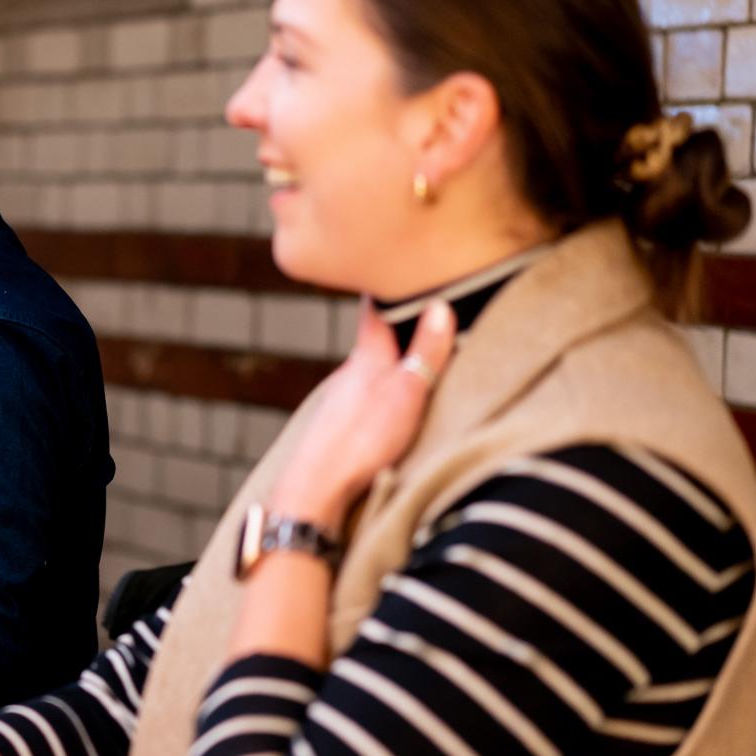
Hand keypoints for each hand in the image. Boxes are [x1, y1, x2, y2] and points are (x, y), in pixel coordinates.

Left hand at [268, 299, 456, 527]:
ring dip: (388, 367)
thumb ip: (425, 352)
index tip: (398, 269)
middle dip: (395, 331)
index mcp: (366, 357)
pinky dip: (378, 395)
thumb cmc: (361, 439)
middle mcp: (347, 374)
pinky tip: (385, 409)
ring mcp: (339, 401)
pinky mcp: (336, 428)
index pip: (376, 312)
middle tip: (420, 314)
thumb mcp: (407, 392)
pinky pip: (362, 401)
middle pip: (373, 343)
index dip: (388, 291)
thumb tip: (440, 305)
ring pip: (367, 374)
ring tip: (412, 364)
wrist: (315, 487)